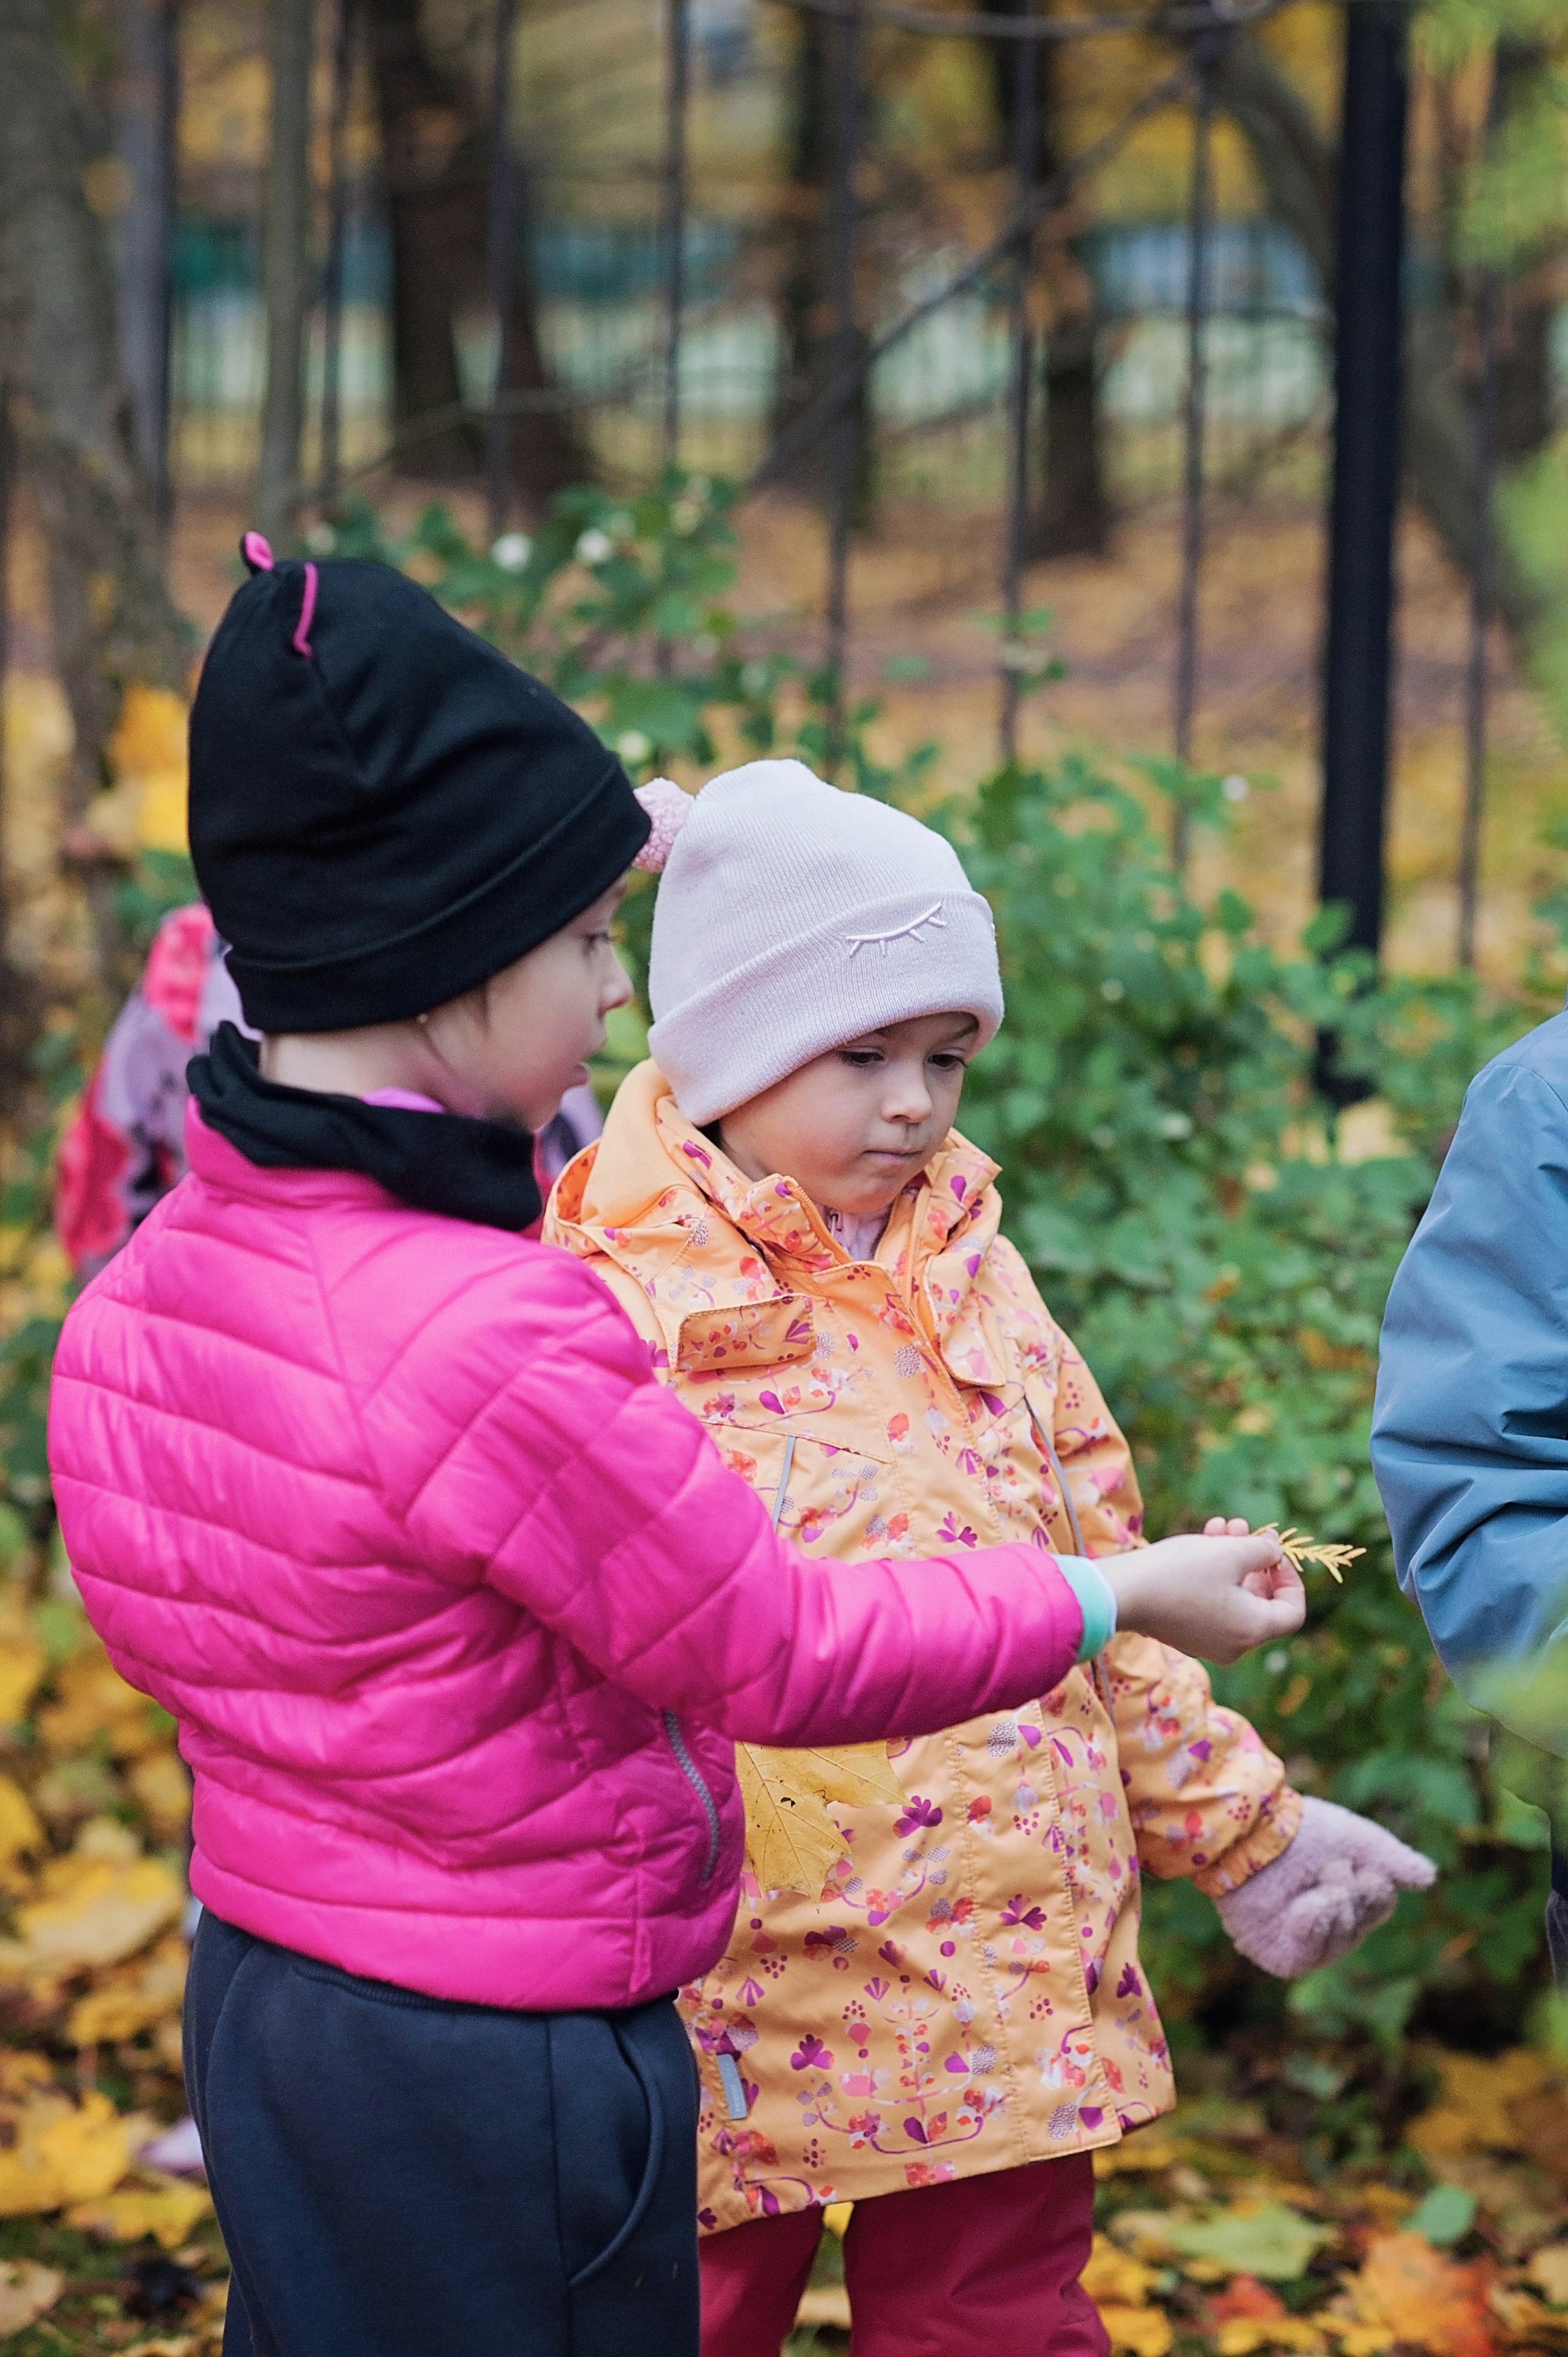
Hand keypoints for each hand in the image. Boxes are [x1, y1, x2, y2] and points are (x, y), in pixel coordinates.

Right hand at [1100, 1528, 1303, 1664]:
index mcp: (1252, 1631)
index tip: (1276, 1551)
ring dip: (1232, 1559)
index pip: (1292, 1611)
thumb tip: (1274, 1551)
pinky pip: (1211, 1603)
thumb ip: (1264, 1550)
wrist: (1121, 1592)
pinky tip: (1203, 1540)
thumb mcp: (1232, 1552)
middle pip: (1262, 1602)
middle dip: (1256, 1560)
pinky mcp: (1183, 1632)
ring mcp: (1207, 1642)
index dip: (1291, 1577)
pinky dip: (1213, 1574)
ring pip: (1234, 1597)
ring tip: (1223, 1526)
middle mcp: (1234, 1645)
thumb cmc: (1181, 1572)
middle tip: (1248, 1529)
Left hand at [1215, 1795, 1436, 1975]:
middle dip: (1348, 1888)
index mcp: (1348, 1898)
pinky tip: (1303, 1903)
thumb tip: (1430, 1878)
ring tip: (1308, 1881)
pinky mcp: (1279, 1958)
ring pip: (1341, 1938)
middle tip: (1324, 1866)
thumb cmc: (1299, 1830)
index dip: (1373, 1884)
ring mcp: (1305, 1945)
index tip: (1354, 1861)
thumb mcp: (1356, 1839)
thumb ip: (1392, 1859)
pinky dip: (1310, 1923)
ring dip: (1329, 1901)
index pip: (1381, 1905)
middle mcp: (1330, 1926)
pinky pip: (1308, 1954)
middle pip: (1362, 1922)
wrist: (1249, 1830)